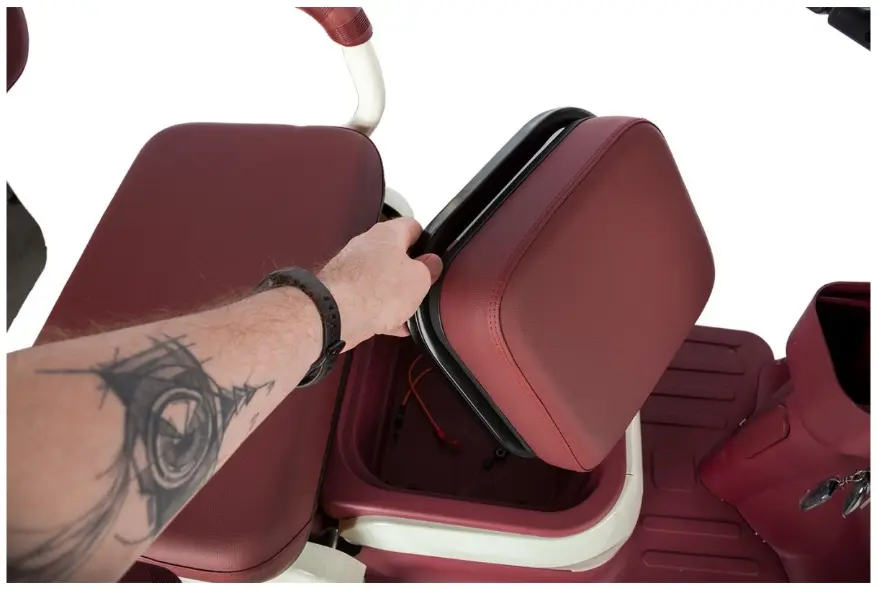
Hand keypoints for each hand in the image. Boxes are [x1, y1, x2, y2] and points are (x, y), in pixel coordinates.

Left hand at [318, 217, 442, 349]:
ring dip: (394, 295)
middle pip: (394, 255)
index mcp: (387, 234)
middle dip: (409, 273)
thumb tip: (432, 263)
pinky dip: (380, 311)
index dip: (425, 239)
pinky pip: (367, 299)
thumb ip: (429, 269)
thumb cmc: (374, 289)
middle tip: (422, 286)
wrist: (337, 314)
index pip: (411, 226)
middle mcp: (365, 246)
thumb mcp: (419, 279)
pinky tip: (393, 325)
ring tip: (409, 311)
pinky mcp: (342, 292)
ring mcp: (351, 269)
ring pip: (380, 280)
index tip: (432, 253)